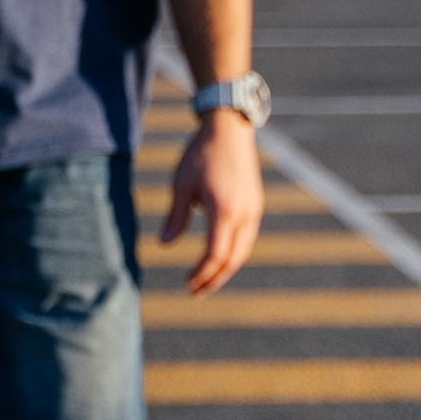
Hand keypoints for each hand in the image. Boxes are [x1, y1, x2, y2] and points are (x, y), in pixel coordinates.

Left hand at [162, 112, 263, 296]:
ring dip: (224, 270)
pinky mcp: (255, 205)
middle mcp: (243, 214)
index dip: (201, 274)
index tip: (187, 284)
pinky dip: (233, 254)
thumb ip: (176, 216)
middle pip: (232, 260)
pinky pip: (247, 239)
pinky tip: (218, 258)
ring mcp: (253, 210)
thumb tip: (165, 245)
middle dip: (213, 279)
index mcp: (223, 210)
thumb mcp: (181, 184)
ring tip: (206, 280)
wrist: (229, 128)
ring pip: (242, 252)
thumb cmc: (201, 153)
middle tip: (194, 292)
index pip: (215, 255)